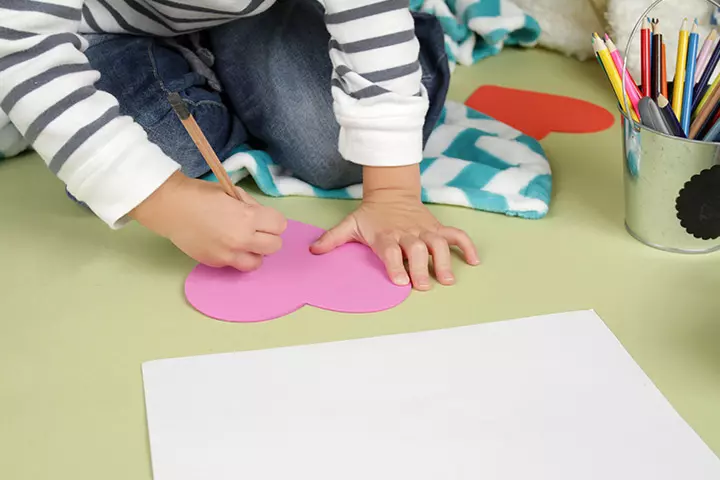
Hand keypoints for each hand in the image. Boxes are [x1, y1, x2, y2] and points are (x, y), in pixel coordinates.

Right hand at [131, 171, 286, 269]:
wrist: (171, 208)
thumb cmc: (201, 194)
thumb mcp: (233, 192)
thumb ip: (252, 206)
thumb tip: (263, 218)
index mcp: (248, 217)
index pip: (280, 225)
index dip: (273, 220)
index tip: (264, 218)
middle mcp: (242, 239)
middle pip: (275, 246)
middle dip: (269, 237)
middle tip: (256, 230)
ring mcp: (229, 254)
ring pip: (258, 263)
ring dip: (255, 252)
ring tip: (243, 242)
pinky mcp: (216, 263)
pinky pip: (236, 264)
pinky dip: (235, 256)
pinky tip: (224, 244)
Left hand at [310, 190, 478, 289]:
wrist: (391, 193)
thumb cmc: (371, 214)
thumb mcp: (350, 224)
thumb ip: (333, 239)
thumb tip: (313, 250)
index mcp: (385, 235)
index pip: (391, 251)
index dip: (396, 265)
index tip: (400, 281)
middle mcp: (407, 233)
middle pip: (417, 249)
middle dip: (421, 268)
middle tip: (423, 286)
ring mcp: (424, 230)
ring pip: (437, 244)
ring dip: (443, 261)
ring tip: (446, 279)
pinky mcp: (436, 227)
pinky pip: (455, 235)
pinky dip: (466, 246)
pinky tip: (473, 261)